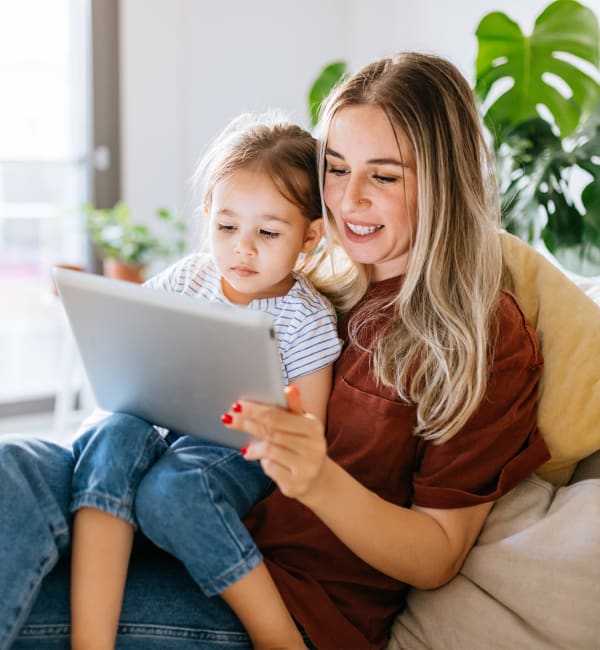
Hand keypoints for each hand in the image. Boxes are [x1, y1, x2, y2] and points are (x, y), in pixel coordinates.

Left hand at [222, 386, 327, 500]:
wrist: (317, 479)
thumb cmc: (303, 445)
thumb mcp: (301, 424)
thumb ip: (293, 407)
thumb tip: (289, 388)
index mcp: (313, 427)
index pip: (278, 416)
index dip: (255, 410)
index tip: (237, 405)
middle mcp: (313, 447)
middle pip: (271, 432)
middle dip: (247, 424)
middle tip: (228, 418)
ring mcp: (306, 467)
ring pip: (269, 451)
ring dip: (254, 447)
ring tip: (246, 447)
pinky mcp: (297, 484)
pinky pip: (270, 469)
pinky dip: (263, 463)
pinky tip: (263, 461)